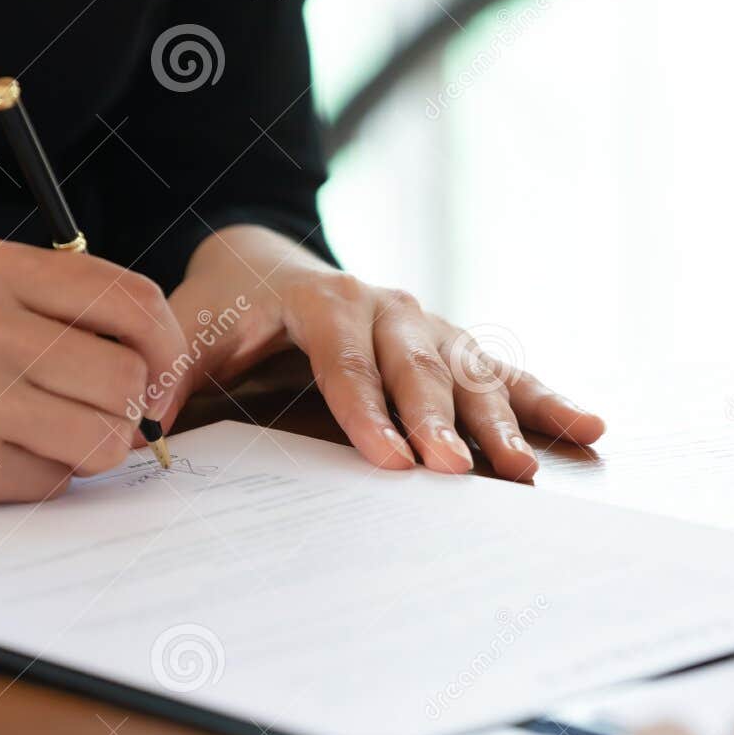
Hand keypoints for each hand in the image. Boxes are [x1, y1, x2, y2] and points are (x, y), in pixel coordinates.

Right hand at [0, 237, 186, 509]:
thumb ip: (48, 308)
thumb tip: (152, 363)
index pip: (132, 301)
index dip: (163, 348)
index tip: (155, 377)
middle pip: (126, 379)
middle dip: (124, 412)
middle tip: (91, 421)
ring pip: (102, 439)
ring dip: (83, 453)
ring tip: (32, 441)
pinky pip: (51, 485)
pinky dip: (34, 485)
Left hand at [164, 227, 604, 480]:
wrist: (268, 262)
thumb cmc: (230, 306)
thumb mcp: (193, 324)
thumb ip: (173, 366)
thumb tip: (146, 420)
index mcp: (322, 300)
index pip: (347, 359)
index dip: (368, 409)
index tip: (388, 459)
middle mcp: (384, 305)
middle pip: (419, 365)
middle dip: (439, 421)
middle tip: (458, 473)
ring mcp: (426, 322)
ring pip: (470, 370)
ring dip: (500, 420)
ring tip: (524, 470)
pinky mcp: (452, 341)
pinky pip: (504, 370)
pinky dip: (546, 399)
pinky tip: (588, 429)